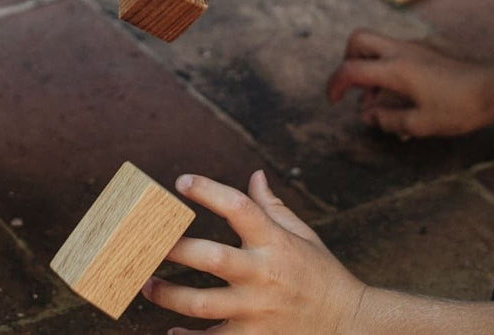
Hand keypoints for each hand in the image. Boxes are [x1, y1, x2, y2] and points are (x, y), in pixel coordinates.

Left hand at [142, 170, 364, 333]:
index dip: (208, 191)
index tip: (180, 181)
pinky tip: (170, 330)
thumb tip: (254, 174)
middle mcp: (262, 274)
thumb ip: (271, 206)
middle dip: (175, 249)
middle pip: (212, 257)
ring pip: (202, 304)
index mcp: (273, 240)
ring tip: (145, 283)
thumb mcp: (300, 233)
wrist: (348, 323)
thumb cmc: (319, 272)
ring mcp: (257, 311)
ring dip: (168, 294)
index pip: (238, 207)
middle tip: (145, 241)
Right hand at [326, 28, 492, 137]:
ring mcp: (412, 47)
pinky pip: (393, 52)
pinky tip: (400, 94)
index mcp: (394, 69)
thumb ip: (388, 120)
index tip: (333, 100)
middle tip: (354, 86)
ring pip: (376, 44)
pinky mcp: (423, 50)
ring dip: (368, 67)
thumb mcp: (421, 124)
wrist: (492, 87)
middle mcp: (399, 51)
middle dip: (347, 60)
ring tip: (379, 100)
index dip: (335, 85)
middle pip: (358, 39)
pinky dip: (386, 68)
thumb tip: (367, 116)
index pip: (351, 70)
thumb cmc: (459, 107)